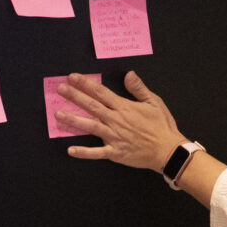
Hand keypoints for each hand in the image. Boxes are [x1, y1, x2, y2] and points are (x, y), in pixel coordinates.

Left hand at [57, 71, 185, 171]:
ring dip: (73, 120)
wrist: (168, 150)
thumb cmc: (162, 125)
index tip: (73, 77)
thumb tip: (128, 74)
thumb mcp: (154, 102)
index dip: (86, 84)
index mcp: (124, 107)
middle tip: (60, 89)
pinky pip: (97, 152)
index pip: (101, 92)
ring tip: (58, 114)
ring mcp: (114, 137)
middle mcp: (116, 120)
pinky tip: (70, 150)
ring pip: (90, 126)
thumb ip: (139, 88)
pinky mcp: (115, 152)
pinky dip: (84, 152)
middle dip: (75, 97)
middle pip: (92, 106)